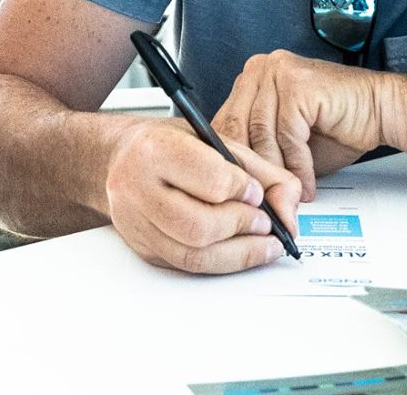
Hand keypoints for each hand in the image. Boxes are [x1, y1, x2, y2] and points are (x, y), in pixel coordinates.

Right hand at [103, 117, 301, 273]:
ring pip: (194, 256)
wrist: (117, 157)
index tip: (256, 191)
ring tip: (262, 241)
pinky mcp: (142, 248)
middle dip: (243, 227)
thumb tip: (289, 207)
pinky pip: (187, 267)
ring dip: (239, 252)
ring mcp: (136, 222)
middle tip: (265, 222)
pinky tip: (241, 250)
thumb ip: (260, 170)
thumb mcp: (214, 139)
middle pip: (201, 226)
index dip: (244, 190)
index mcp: (155, 149)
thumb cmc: (166, 144)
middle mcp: (137, 187)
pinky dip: (222, 263)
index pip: (211, 180)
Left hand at [213, 50, 387, 198]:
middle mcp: (260, 69)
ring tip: (286, 197)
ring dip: (276, 173)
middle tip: (259, 202)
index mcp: (251, 78)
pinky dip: (298, 166)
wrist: (379, 110)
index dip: (228, 162)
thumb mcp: (284, 142)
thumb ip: (258, 152)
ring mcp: (278, 73)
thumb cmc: (335, 125)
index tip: (235, 190)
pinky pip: (288, 136)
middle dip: (250, 171)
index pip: (223, 123)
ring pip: (261, 135)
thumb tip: (232, 181)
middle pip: (237, 129)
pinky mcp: (298, 85)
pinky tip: (306, 184)